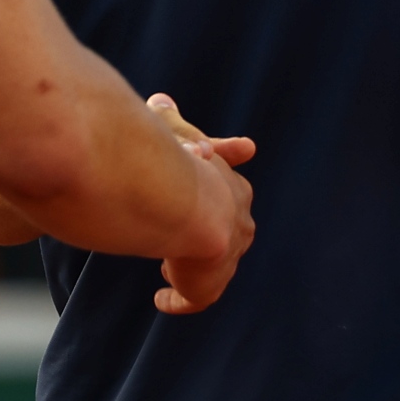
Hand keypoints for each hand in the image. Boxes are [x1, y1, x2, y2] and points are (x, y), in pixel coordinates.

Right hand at [152, 107, 254, 317]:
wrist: (190, 206)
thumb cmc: (180, 163)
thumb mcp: (174, 134)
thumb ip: (169, 120)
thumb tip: (161, 100)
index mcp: (234, 190)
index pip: (233, 191)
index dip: (219, 196)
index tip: (215, 196)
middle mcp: (238, 225)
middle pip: (233, 234)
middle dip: (215, 236)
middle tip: (190, 241)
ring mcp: (227, 259)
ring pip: (214, 267)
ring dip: (194, 266)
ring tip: (169, 266)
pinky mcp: (208, 288)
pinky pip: (194, 300)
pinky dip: (178, 300)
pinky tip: (162, 299)